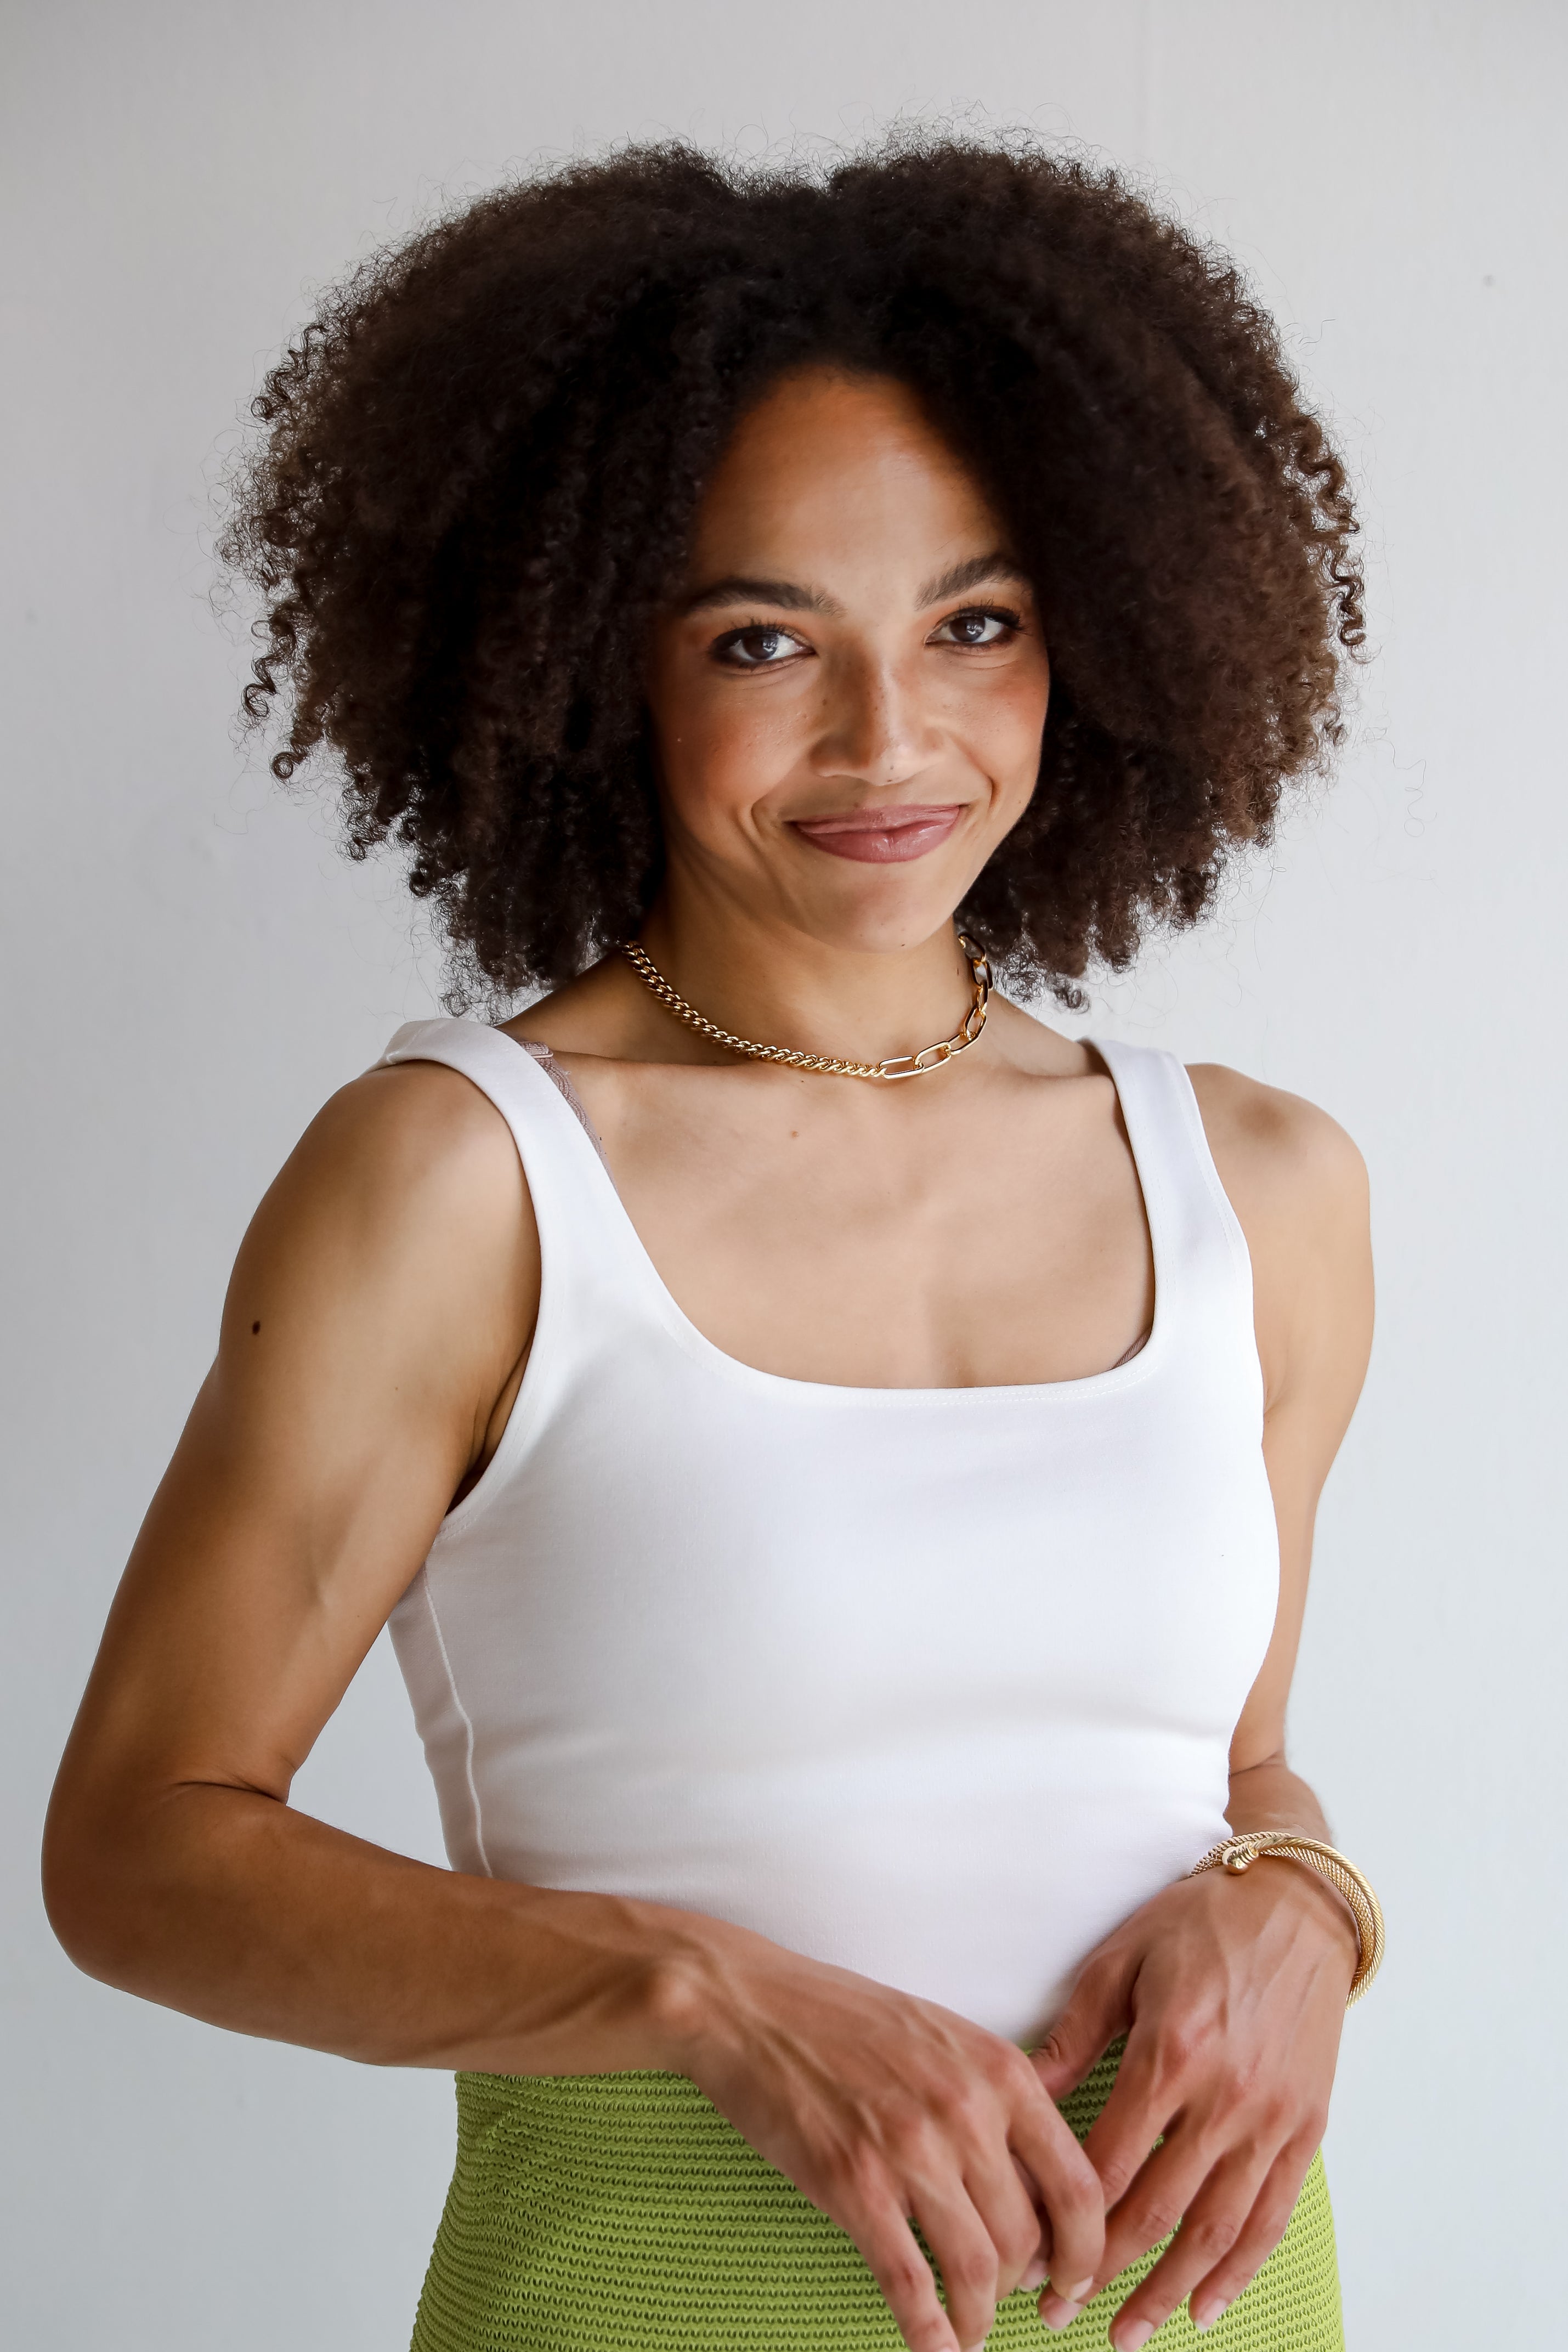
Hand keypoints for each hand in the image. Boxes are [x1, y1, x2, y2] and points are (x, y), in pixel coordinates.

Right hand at [654, 1921, 1105, 2351]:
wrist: (752, 2006)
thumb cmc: (845, 2019)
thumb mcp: (945, 2038)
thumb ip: (997, 2102)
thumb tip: (1036, 2188)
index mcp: (999, 2071)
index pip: (1078, 2184)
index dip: (1088, 2249)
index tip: (1076, 2278)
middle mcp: (966, 2112)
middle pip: (1029, 2238)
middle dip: (1029, 2288)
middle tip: (1017, 2304)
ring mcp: (910, 2150)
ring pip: (978, 2269)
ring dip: (980, 2316)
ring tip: (972, 2328)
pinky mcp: (854, 2186)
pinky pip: (910, 2285)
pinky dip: (929, 2333)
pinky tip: (933, 2346)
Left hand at [1028, 1858, 1355, 2345]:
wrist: (1296, 1903)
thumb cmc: (1198, 1922)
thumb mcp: (1119, 1962)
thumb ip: (1070, 2038)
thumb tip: (1015, 2098)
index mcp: (1169, 2054)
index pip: (1106, 2165)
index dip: (1064, 2220)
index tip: (1029, 2257)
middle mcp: (1224, 2097)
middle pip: (1157, 2210)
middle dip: (1104, 2271)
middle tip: (1061, 2313)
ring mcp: (1270, 2118)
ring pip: (1215, 2230)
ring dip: (1168, 2292)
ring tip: (1127, 2334)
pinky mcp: (1305, 2128)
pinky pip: (1271, 2217)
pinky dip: (1239, 2271)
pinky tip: (1205, 2308)